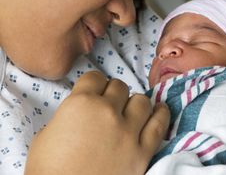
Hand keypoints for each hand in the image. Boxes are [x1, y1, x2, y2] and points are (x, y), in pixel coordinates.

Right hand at [25, 71, 169, 174]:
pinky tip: (159, 110)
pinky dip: (161, 114)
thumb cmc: (47, 169)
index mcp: (81, 103)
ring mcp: (128, 131)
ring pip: (142, 101)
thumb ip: (69, 114)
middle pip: (119, 87)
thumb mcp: (47, 134)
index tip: (94, 91)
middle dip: (113, 93)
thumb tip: (81, 112)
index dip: (93, 84)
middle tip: (109, 105)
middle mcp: (108, 111)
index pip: (95, 78)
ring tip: (131, 110)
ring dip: (135, 103)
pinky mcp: (143, 151)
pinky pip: (159, 125)